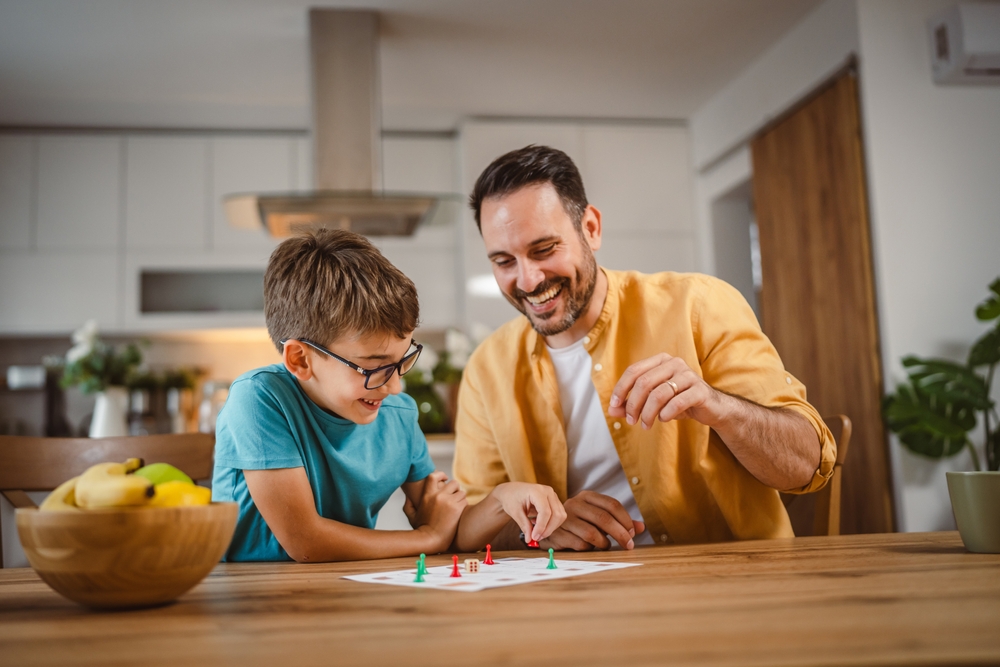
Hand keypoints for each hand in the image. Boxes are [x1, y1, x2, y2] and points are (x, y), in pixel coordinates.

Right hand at [408, 472, 466, 551]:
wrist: (431, 540)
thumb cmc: (421, 530)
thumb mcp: (411, 516)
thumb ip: (408, 504)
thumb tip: (408, 496)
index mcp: (427, 495)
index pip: (434, 476)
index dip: (441, 475)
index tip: (445, 478)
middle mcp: (438, 496)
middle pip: (453, 482)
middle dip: (455, 488)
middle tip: (454, 495)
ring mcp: (448, 501)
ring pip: (461, 491)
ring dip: (460, 497)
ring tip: (457, 505)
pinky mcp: (457, 508)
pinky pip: (465, 500)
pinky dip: (463, 505)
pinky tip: (459, 511)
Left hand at [490, 482, 566, 543]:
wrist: (511, 491)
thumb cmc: (511, 498)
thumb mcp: (515, 512)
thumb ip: (524, 526)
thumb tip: (530, 539)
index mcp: (537, 491)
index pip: (545, 512)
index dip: (541, 527)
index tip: (534, 537)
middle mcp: (548, 491)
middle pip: (556, 514)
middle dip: (547, 529)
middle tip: (536, 538)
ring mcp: (553, 495)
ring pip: (560, 516)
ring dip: (550, 528)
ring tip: (536, 531)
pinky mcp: (554, 501)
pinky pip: (559, 515)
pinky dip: (551, 523)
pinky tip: (539, 524)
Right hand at [541, 490, 644, 550]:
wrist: (547, 529)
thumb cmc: (579, 524)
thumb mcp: (598, 519)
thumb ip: (620, 522)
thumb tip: (641, 527)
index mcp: (586, 496)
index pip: (612, 504)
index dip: (625, 520)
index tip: (633, 533)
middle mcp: (574, 504)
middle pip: (604, 518)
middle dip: (620, 534)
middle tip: (629, 545)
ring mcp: (564, 519)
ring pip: (592, 533)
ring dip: (604, 544)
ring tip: (606, 546)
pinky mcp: (557, 533)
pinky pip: (581, 544)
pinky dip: (590, 549)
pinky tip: (590, 548)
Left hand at [608, 352, 724, 429]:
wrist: (711, 408)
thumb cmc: (679, 401)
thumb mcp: (653, 402)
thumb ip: (632, 404)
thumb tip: (612, 411)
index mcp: (661, 360)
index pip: (634, 371)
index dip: (621, 388)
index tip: (614, 405)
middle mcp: (674, 363)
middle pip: (644, 382)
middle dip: (633, 404)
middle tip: (631, 420)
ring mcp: (689, 375)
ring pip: (659, 393)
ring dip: (648, 413)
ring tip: (646, 425)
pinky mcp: (700, 390)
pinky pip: (677, 402)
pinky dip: (666, 414)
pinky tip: (663, 419)